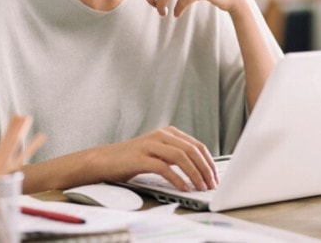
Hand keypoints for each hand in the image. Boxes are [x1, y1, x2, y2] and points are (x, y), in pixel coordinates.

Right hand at [95, 126, 217, 191]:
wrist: (104, 160)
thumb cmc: (132, 159)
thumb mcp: (158, 152)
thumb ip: (175, 155)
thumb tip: (199, 170)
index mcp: (168, 132)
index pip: (197, 145)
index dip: (209, 162)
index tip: (215, 176)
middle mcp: (161, 135)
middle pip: (192, 150)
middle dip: (205, 169)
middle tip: (211, 184)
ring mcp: (150, 145)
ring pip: (181, 157)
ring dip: (194, 174)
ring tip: (200, 187)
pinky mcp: (140, 158)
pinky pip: (164, 168)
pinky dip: (177, 179)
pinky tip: (183, 188)